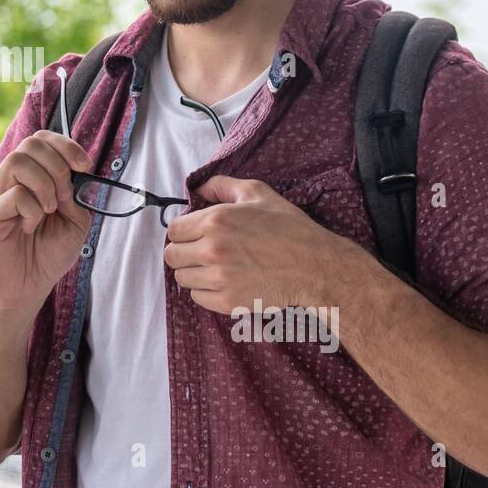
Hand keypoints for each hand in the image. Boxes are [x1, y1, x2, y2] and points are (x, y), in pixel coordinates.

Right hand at [0, 130, 94, 316]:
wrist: (27, 289)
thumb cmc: (47, 255)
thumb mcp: (75, 222)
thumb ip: (76, 196)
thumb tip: (73, 176)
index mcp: (32, 179)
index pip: (41, 140)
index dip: (65, 145)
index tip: (84, 166)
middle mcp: (12, 183)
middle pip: (29, 144)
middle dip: (57, 166)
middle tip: (63, 197)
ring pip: (16, 162)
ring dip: (44, 184)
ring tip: (49, 210)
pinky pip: (13, 195)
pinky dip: (32, 210)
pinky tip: (30, 228)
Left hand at [163, 175, 355, 313]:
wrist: (316, 267)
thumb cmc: (289, 228)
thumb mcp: (258, 193)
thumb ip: (222, 185)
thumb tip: (197, 188)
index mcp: (215, 220)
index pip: (173, 230)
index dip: (183, 231)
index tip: (195, 234)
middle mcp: (211, 249)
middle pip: (172, 255)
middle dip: (184, 252)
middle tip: (203, 251)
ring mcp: (218, 278)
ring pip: (182, 278)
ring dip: (193, 272)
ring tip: (215, 267)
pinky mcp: (227, 301)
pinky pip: (197, 297)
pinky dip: (205, 291)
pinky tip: (224, 282)